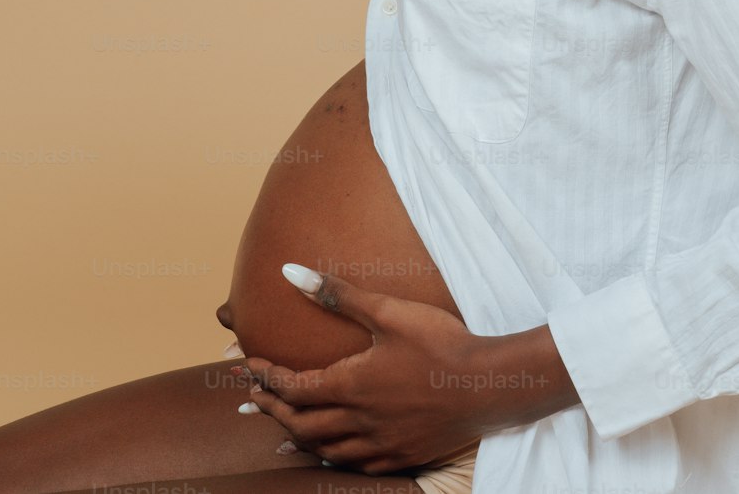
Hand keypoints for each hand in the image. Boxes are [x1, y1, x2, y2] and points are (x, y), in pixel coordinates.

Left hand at [240, 265, 484, 474]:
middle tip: (253, 398)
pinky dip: (333, 457)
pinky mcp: (401, 456)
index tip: (250, 365)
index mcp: (350, 385)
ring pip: (325, 450)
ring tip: (282, 429)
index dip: (267, 377)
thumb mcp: (387, 311)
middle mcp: (359, 421)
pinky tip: (332, 453)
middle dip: (272, 409)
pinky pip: (355, 465)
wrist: (487, 386)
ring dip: (298, 437)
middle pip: (301, 424)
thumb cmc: (439, 343)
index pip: (293, 387)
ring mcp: (380, 444)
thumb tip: (291, 273)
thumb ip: (338, 294)